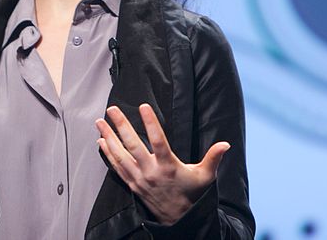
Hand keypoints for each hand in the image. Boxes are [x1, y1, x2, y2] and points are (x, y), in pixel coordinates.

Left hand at [95, 104, 228, 224]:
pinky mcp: (133, 184)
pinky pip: (117, 167)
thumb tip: (226, 144)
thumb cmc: (192, 195)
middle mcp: (151, 171)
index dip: (150, 123)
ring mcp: (140, 178)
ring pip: (120, 155)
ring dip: (108, 137)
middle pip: (133, 145)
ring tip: (100, 122)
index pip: (158, 140)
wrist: (180, 220)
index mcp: (168, 166)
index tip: (143, 106)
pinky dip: (108, 154)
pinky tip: (101, 142)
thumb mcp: (205, 177)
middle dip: (121, 126)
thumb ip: (213, 158)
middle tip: (112, 109)